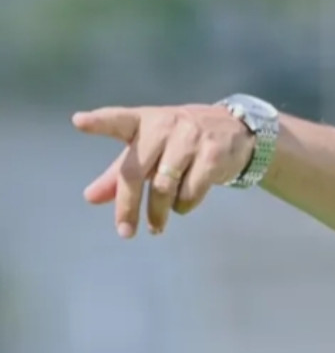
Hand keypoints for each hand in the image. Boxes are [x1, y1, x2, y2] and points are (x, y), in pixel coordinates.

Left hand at [72, 104, 254, 237]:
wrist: (238, 131)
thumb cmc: (184, 140)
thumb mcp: (152, 148)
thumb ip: (121, 171)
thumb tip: (91, 197)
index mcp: (146, 121)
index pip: (119, 119)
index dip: (99, 121)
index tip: (78, 121)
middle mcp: (166, 125)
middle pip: (135, 172)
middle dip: (128, 206)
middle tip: (125, 232)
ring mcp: (191, 139)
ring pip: (163, 188)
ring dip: (158, 213)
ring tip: (156, 226)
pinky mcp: (213, 155)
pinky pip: (189, 193)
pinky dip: (184, 206)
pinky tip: (184, 203)